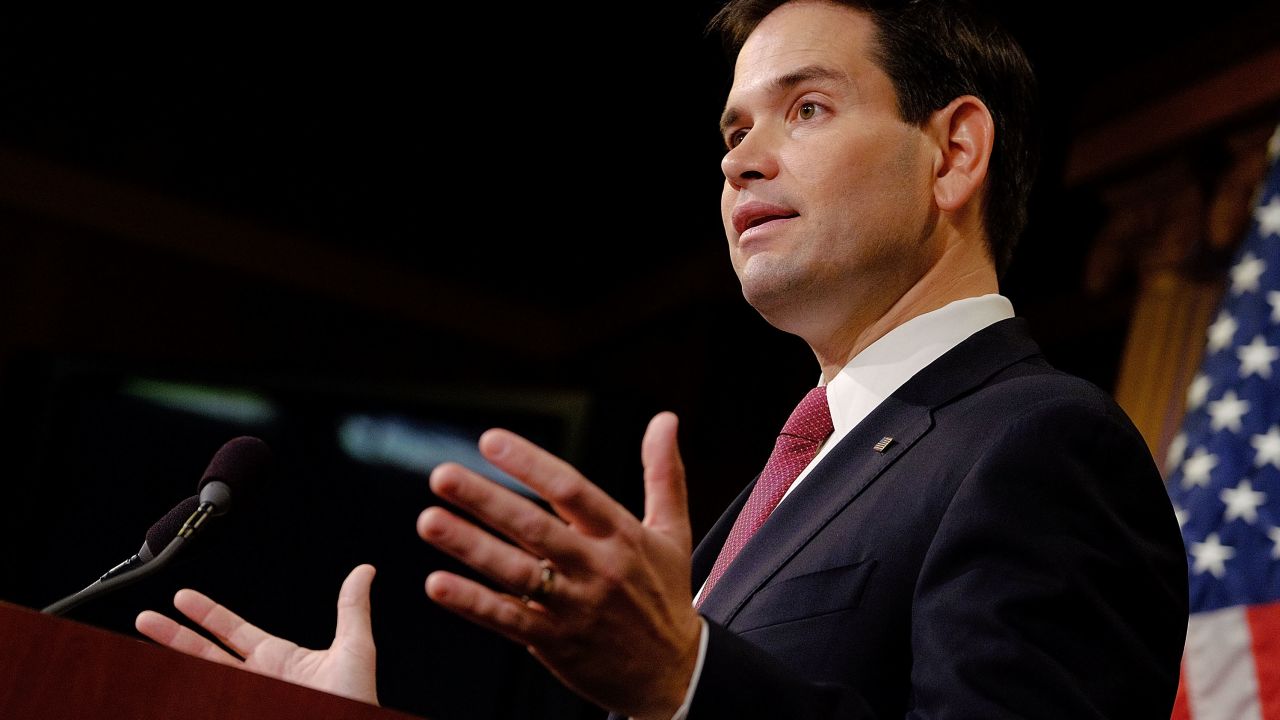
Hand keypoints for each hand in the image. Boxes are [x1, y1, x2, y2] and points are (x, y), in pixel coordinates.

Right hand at [134, 564, 378, 704]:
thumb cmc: (356, 700)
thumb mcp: (354, 648)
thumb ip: (351, 608)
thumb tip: (363, 572)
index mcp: (279, 659)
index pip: (234, 631)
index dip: (207, 614)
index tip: (182, 597)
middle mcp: (259, 679)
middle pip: (205, 653)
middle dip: (174, 635)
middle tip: (146, 618)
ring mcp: (248, 699)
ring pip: (201, 678)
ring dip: (173, 659)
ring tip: (144, 640)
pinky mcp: (240, 712)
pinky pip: (206, 702)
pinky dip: (186, 693)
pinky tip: (165, 682)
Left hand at [418, 412, 701, 719]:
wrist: (673, 673)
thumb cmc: (666, 594)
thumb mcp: (674, 531)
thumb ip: (664, 473)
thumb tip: (666, 419)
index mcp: (621, 535)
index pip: (572, 490)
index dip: (530, 465)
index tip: (489, 441)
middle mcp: (597, 568)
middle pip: (535, 528)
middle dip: (486, 500)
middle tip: (442, 475)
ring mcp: (574, 607)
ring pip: (515, 573)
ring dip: (469, 546)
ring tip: (430, 520)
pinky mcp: (556, 642)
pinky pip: (508, 620)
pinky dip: (472, 603)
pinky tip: (438, 584)